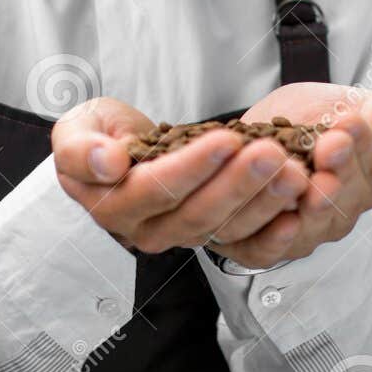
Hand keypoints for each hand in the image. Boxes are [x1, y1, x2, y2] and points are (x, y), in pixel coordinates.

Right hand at [51, 97, 311, 253]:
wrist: (113, 150)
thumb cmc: (97, 136)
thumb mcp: (75, 130)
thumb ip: (82, 148)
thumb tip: (108, 163)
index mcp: (113, 205)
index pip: (156, 188)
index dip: (193, 166)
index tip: (226, 139)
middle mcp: (149, 230)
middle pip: (198, 213)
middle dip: (239, 183)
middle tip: (273, 154)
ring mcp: (182, 235)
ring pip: (226, 226)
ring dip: (264, 200)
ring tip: (294, 171)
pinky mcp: (210, 232)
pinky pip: (243, 240)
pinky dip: (273, 229)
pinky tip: (297, 212)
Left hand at [205, 84, 371, 269]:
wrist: (261, 133)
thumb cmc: (312, 118)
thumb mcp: (350, 104)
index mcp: (368, 181)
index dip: (363, 144)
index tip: (348, 120)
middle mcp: (342, 213)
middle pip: (346, 198)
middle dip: (339, 170)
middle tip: (330, 144)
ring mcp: (307, 232)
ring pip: (314, 226)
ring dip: (313, 204)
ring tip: (304, 177)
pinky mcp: (266, 246)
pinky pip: (273, 251)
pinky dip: (276, 240)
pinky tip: (281, 219)